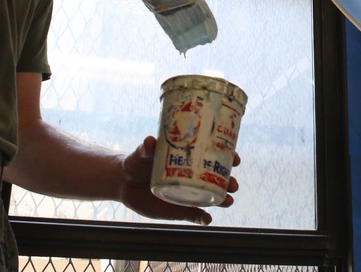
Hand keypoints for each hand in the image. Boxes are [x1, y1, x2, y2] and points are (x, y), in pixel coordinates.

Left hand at [119, 136, 240, 225]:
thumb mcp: (142, 154)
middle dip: (229, 182)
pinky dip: (203, 218)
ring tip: (227, 201)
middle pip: (218, 179)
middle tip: (233, 184)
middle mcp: (193, 176)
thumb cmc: (137, 162)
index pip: (214, 156)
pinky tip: (207, 219)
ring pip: (211, 198)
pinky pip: (195, 215)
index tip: (235, 158)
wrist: (124, 183)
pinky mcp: (179, 210)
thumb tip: (151, 140)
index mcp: (189, 158)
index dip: (228, 157)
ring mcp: (187, 194)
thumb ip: (147, 148)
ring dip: (222, 200)